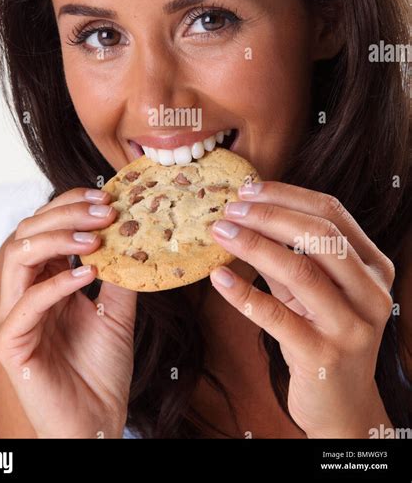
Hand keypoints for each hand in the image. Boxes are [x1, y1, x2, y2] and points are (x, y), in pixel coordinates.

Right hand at [0, 187, 136, 438]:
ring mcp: (14, 316)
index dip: (72, 206)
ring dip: (57, 238)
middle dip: (66, 213)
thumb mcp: (117, 310)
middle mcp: (25, 292)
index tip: (109, 198)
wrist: (98, 422)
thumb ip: (119, 273)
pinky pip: (26, 303)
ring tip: (95, 238)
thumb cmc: (102, 369)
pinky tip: (86, 274)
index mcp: (45, 281)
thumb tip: (136, 232)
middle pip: (28, 231)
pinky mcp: (10, 342)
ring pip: (17, 256)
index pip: (45, 227)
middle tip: (105, 210)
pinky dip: (56, 282)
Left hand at [209, 181, 394, 437]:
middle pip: (319, 235)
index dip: (287, 195)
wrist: (341, 403)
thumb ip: (291, 253)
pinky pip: (276, 316)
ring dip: (253, 245)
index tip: (248, 189)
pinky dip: (242, 293)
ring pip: (300, 270)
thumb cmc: (323, 334)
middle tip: (230, 209)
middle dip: (268, 215)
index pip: (332, 213)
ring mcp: (351, 326)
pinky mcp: (323, 356)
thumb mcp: (313, 290)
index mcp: (373, 267)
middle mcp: (370, 293)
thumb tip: (247, 212)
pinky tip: (218, 277)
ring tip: (220, 233)